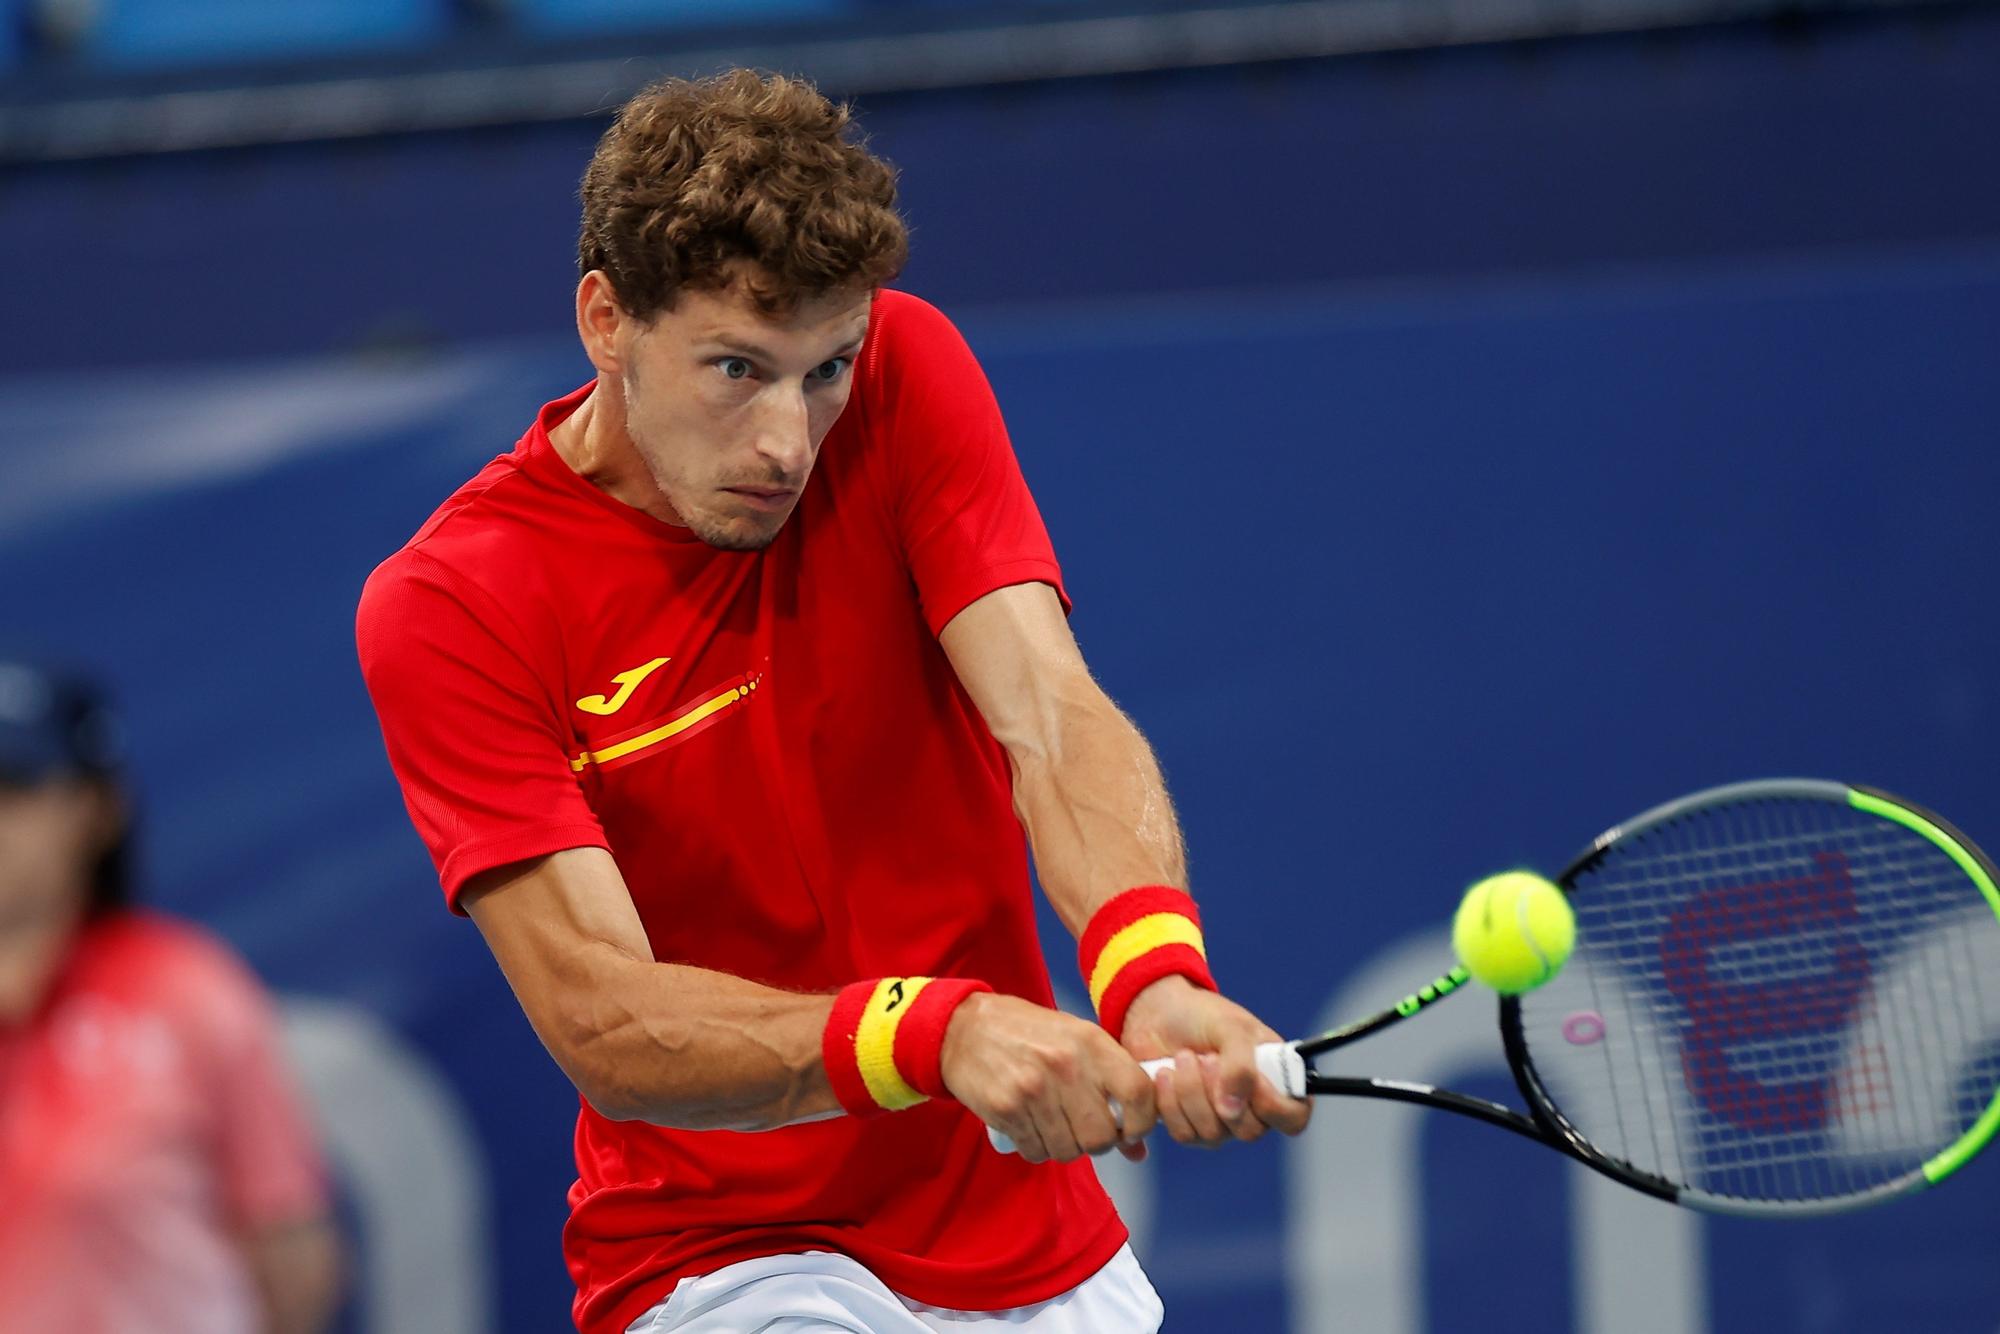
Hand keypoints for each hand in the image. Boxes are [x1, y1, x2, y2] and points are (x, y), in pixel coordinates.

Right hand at [940, 991, 1157, 1164]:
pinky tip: (1030, 1126)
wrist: (965, 1028)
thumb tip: (1137, 1149)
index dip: (1142, 1121)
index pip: (1138, 1092)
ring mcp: (1034, 1089)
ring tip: (1053, 1125)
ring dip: (1065, 1147)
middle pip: (1102, 1135)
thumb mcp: (1076, 1043)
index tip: (1131, 1129)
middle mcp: (1065, 1065)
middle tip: (1084, 1129)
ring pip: (1069, 1150)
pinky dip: (1037, 1148)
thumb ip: (1111, 1086)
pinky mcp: (1006, 1108)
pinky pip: (1036, 1151)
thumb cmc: (1028, 1035)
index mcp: (1090, 1042)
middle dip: (1097, 1142)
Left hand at [1119, 975, 1311, 1147]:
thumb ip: (1241, 1066)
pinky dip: (1170, 1102)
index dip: (1275, 1108)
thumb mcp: (1231, 1027)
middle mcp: (1252, 1108)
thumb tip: (1231, 1111)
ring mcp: (1221, 1123)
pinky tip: (1164, 1074)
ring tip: (1183, 1057)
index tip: (1253, 1081)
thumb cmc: (1203, 1016)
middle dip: (1220, 1091)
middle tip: (1206, 1057)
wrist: (1158, 1013)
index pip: (1293, 1118)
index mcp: (1276, 1081)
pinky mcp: (1189, 1126)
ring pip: (1213, 1133)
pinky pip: (1184, 1133)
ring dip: (1191, 1092)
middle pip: (1249, 1131)